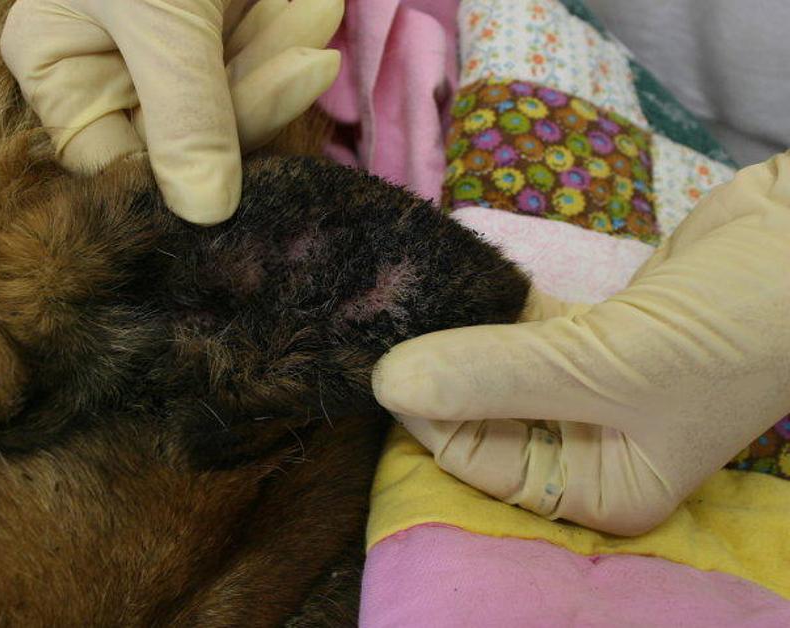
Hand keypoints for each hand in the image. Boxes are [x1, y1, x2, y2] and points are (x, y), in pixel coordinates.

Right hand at [1, 0, 342, 224]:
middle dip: (254, 94)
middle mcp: (110, 66)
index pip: (121, 160)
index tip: (241, 171)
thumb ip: (185, 113)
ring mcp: (169, 46)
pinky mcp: (220, 23)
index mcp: (62, 67)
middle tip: (309, 60)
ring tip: (315, 7)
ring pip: (236, 94)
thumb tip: (205, 217)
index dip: (181, 169)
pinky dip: (289, 29)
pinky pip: (259, 52)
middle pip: (190, 134)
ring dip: (283, 55)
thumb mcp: (158, 11)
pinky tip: (314, 4)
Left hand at [373, 153, 789, 535]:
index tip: (382, 357)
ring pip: (493, 368)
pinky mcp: (586, 336)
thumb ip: (493, 376)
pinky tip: (450, 280)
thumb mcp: (605, 366)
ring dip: (456, 334)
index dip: (427, 412)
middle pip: (480, 414)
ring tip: (405, 296)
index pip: (477, 461)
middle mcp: (584, 448)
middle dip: (439, 372)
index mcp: (597, 490)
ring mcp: (583, 390)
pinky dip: (488, 307)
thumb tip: (386, 384)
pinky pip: (517, 330)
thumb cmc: (728, 329)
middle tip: (382, 320)